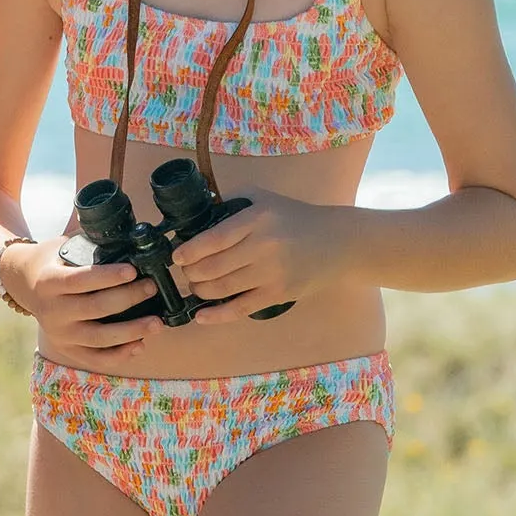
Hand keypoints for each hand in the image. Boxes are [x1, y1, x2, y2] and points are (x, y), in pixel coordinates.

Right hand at [0, 238, 157, 361]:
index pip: (81, 280)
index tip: (133, 270)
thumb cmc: (53, 261)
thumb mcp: (63, 247)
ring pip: (100, 339)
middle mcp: (52, 311)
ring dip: (132, 332)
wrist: (23, 284)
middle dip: (129, 298)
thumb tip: (129, 238)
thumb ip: (90, 245)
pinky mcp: (67, 349)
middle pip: (96, 309)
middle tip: (152, 288)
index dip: (108, 277)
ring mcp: (59, 334)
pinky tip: (140, 345)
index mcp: (49, 282)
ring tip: (157, 323)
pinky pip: (96, 359)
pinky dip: (120, 355)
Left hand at [170, 192, 351, 322]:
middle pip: (213, 267)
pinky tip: (200, 316)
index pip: (214, 238)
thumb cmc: (296, 218)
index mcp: (257, 219)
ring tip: (195, 286)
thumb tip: (197, 213)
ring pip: (222, 288)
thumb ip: (232, 202)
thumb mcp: (264, 199)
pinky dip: (216, 315)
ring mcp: (271, 273)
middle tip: (186, 272)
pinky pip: (240, 309)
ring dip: (200, 290)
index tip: (177, 257)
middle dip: (191, 273)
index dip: (190, 251)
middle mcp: (263, 246)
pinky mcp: (278, 294)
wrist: (338, 242)